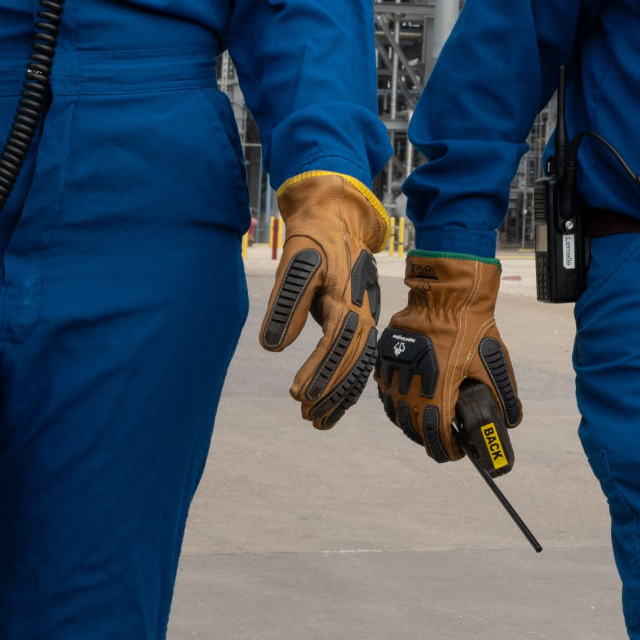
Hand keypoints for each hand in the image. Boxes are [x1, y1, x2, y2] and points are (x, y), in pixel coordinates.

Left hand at [257, 172, 388, 428]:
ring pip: (359, 364)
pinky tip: (334, 402)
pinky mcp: (362, 319)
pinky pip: (360, 357)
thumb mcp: (295, 265)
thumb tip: (273, 347)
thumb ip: (287, 305)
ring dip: (340, 394)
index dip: (319, 371)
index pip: (336, 344)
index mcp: (348, 299)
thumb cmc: (312, 240)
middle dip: (330, 391)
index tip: (297, 395)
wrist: (337, 218)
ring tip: (317, 420)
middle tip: (305, 415)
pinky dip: (348, 382)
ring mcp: (367, 316)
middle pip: (352, 361)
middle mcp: (364, 311)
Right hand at [375, 254, 522, 462]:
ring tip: (427, 428)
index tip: (457, 452)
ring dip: (412, 427)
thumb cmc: (471, 328)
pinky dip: (397, 406)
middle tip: (443, 444)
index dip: (448, 450)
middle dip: (430, 441)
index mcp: (438, 393)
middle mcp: (411, 389)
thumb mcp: (492, 362)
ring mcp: (395, 376)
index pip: (437, 436)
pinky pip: (387, 394)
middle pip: (415, 430)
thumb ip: (502, 394)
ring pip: (397, 415)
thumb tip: (512, 420)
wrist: (445, 295)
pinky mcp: (386, 362)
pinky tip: (409, 406)